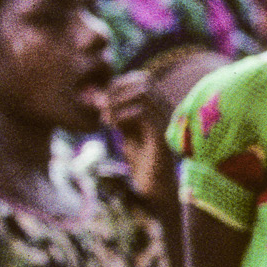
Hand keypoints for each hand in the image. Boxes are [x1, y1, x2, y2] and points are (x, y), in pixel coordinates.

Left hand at [99, 73, 174, 208]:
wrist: (156, 188)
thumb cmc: (142, 160)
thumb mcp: (126, 132)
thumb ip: (116, 114)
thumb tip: (99, 98)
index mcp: (160, 106)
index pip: (141, 77)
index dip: (118, 84)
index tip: (101, 102)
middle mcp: (167, 108)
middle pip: (143, 79)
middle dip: (116, 90)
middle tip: (101, 109)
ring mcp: (167, 120)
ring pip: (144, 92)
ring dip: (118, 101)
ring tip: (106, 118)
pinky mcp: (162, 135)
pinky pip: (143, 112)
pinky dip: (123, 114)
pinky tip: (113, 126)